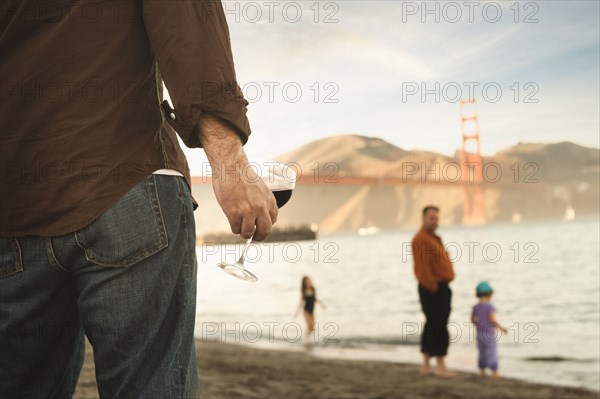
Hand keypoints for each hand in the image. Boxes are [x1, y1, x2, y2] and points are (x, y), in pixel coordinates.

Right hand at [198, 113, 277, 240]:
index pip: (273, 221)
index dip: (265, 227)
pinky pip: (235, 228)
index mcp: (269, 200)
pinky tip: (232, 221)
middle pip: (265, 231)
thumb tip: (259, 218)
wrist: (231, 167)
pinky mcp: (233, 212)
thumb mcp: (260, 188)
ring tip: (240, 228)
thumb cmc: (243, 176)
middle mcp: (261, 207)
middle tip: (254, 238)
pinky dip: (234, 228)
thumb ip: (263, 202)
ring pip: (248, 232)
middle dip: (259, 237)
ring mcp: (247, 211)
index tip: (260, 229)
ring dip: (244, 233)